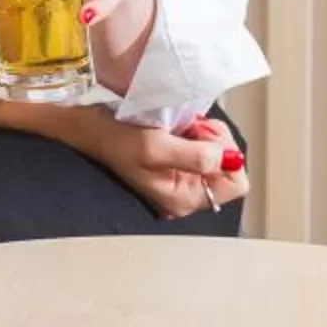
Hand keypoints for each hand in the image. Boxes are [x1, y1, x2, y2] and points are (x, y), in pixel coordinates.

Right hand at [74, 107, 249, 220]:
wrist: (90, 130)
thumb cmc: (114, 140)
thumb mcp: (154, 147)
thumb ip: (195, 156)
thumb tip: (227, 159)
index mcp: (184, 198)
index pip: (237, 182)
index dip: (226, 155)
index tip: (202, 139)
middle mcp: (187, 192)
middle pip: (231, 165)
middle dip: (215, 141)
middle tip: (189, 130)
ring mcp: (185, 177)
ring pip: (221, 151)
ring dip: (205, 132)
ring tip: (180, 128)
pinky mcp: (180, 162)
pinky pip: (206, 144)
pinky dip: (198, 130)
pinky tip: (178, 128)